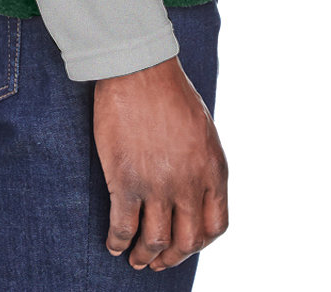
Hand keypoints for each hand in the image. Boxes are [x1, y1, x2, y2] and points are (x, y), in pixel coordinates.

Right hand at [92, 53, 228, 270]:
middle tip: (159, 261)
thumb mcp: (202, 129)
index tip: (186, 244)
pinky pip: (123, 227)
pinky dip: (118, 242)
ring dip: (145, 256)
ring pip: (155, 241)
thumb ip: (201, 164)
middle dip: (172, 257)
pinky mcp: (125, 181)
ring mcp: (157, 185)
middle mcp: (189, 184)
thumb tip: (194, 191)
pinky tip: (113, 244)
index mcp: (213, 169)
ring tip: (136, 259)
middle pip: (187, 241)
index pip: (216, 225)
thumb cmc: (169, 90)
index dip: (200, 242)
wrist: (139, 68)